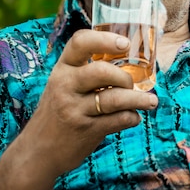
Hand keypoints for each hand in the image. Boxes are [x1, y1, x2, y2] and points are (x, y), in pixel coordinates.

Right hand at [0, 30, 157, 189]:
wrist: (37, 151)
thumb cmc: (57, 110)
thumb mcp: (63, 84)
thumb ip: (86, 70)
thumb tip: (127, 58)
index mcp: (62, 68)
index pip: (80, 42)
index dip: (104, 39)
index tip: (125, 44)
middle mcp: (65, 86)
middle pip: (101, 71)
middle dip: (124, 77)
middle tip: (132, 83)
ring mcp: (74, 109)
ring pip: (115, 99)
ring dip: (139, 100)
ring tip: (151, 101)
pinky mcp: (86, 131)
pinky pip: (118, 120)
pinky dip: (132, 118)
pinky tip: (133, 117)